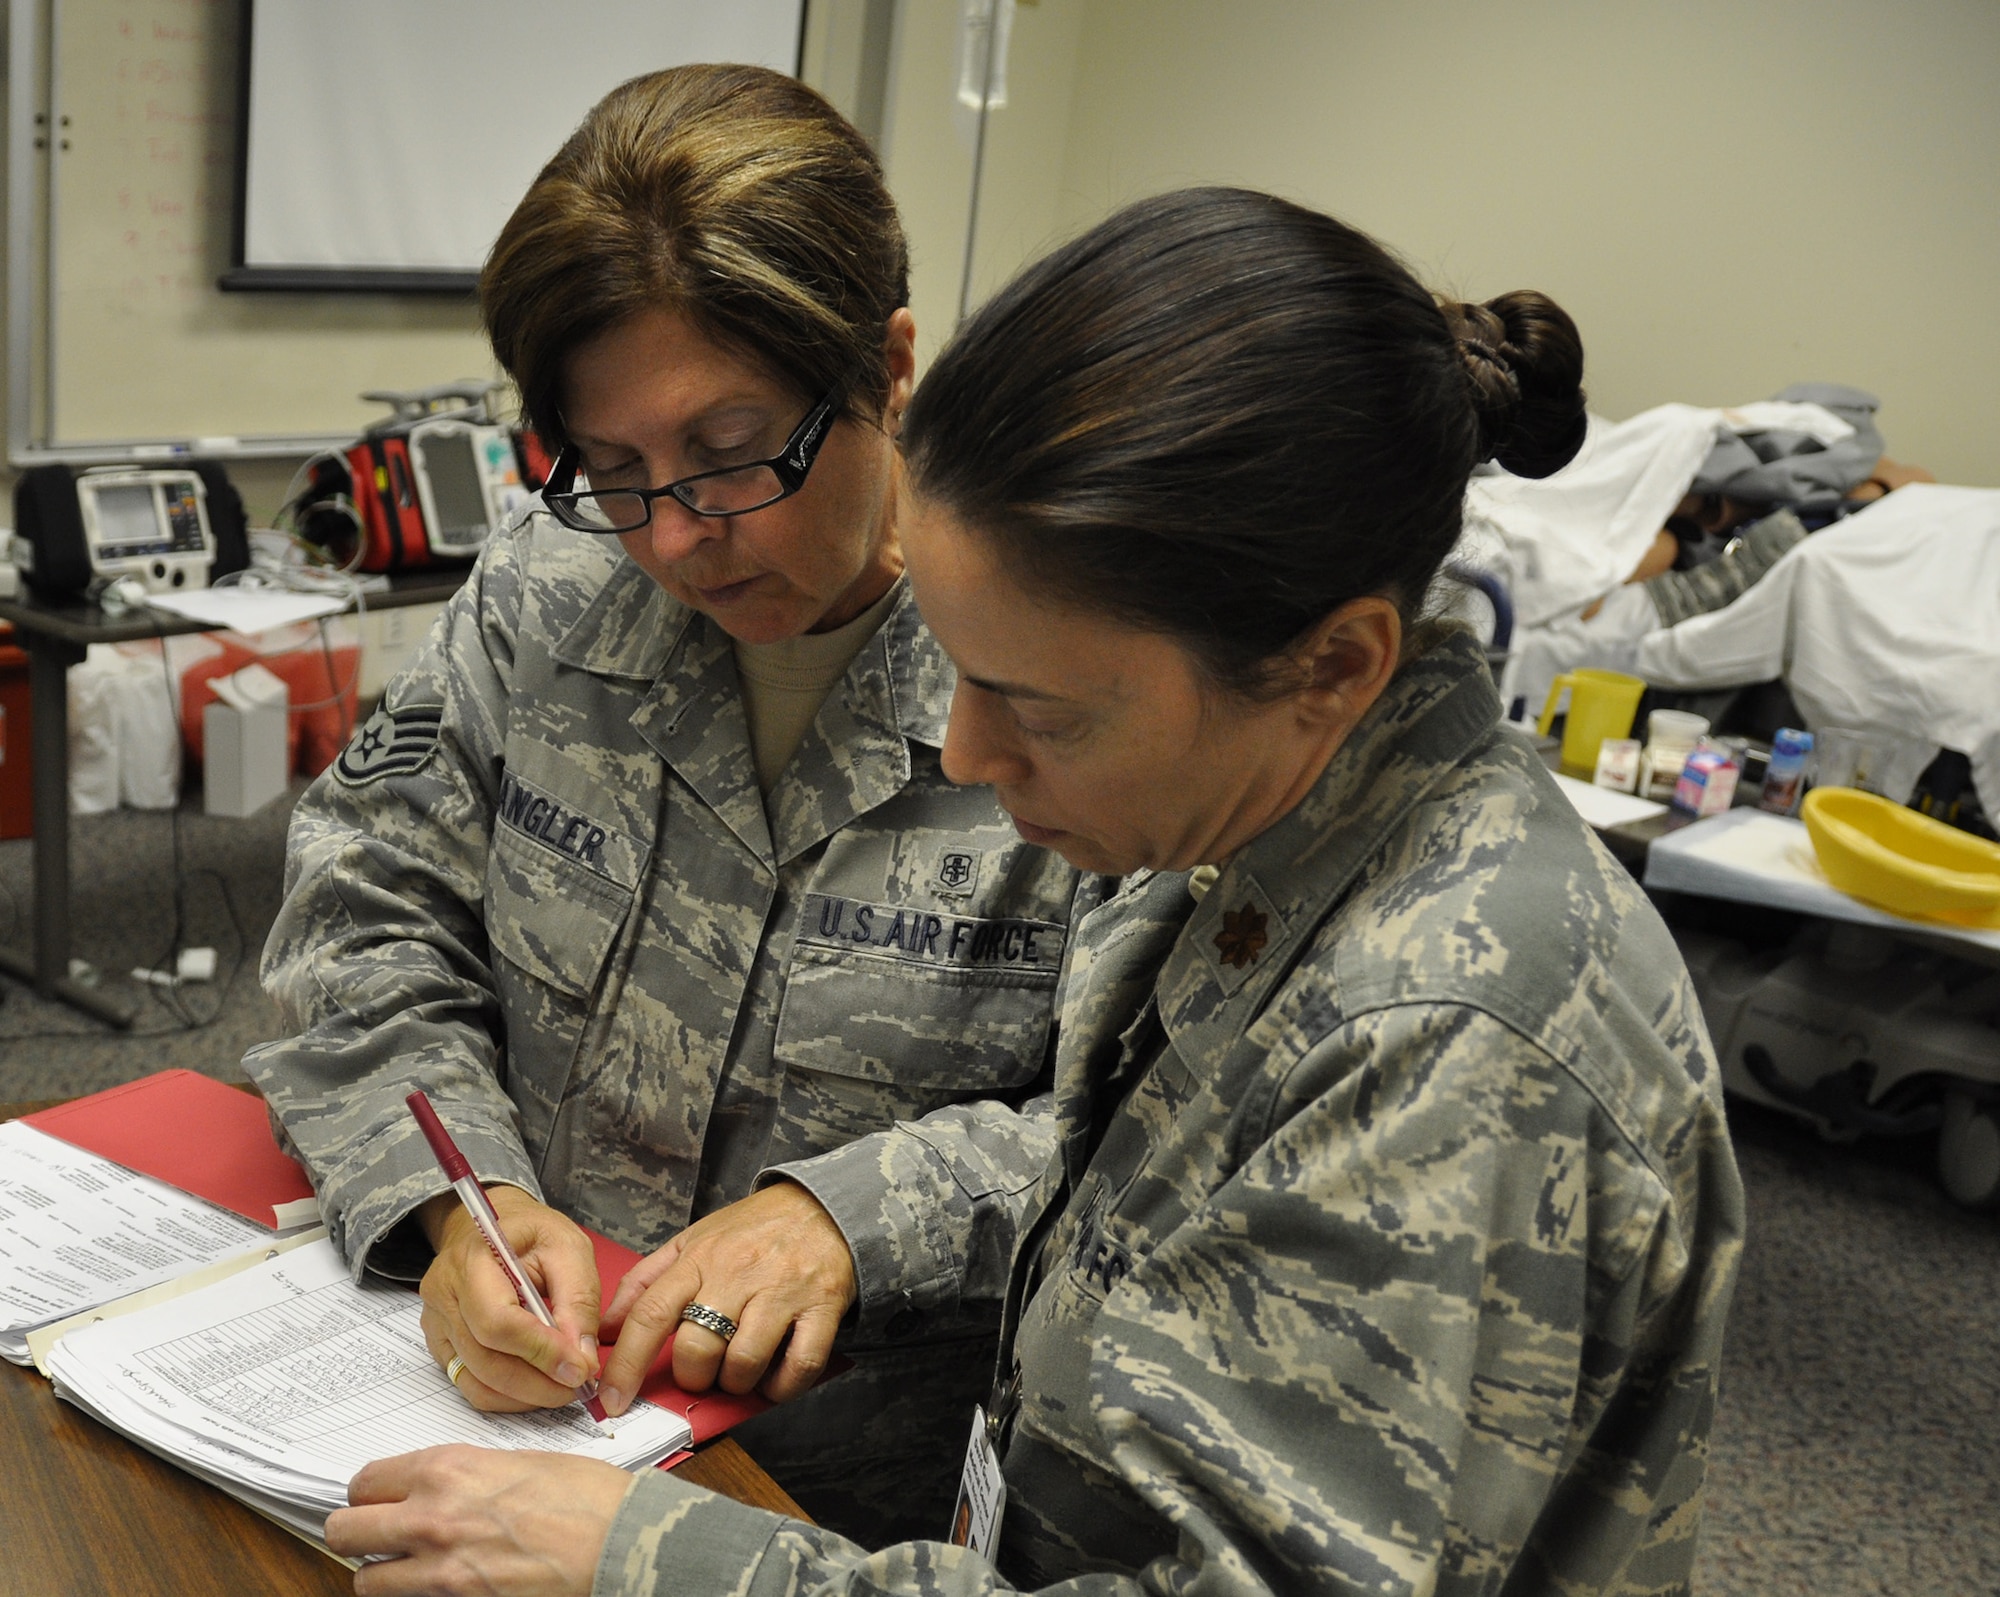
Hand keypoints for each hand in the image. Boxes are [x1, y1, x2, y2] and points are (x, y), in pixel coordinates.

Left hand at [328, 1445, 629, 1595]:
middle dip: (357, 1533)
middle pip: (345, 1529)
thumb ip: (471, 1474)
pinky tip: (440, 1586)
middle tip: (378, 1535)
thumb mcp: (522, 1462)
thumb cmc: (588, 1498)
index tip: (379, 1499)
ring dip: (383, 1573)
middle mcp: (431, 1515)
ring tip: (409, 1568)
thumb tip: (446, 1487)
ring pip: (365, 1579)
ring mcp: (440, 1569)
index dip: (371, 1492)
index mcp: (448, 1468)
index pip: (365, 1480)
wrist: (623, 1543)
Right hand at [417, 1187, 601, 1412]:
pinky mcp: (440, 1344)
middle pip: (486, 1358)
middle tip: (578, 1386)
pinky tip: (536, 1387)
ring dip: (525, 1395)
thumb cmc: (531, 1233)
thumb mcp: (568, 1246)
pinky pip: (469, 1384)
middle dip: (538, 1382)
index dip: (541, 1351)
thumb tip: (582, 1357)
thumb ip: (579, 1299)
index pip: (499, 1321)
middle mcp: (443, 1294)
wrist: (492, 1227)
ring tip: (562, 1388)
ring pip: (477, 1379)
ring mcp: (437, 1323)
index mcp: (472, 1260)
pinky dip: (507, 1396)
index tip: (580, 1369)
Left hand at [597, 1182, 855, 1413]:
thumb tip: (605, 1328)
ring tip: (740, 1371)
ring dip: (736, 1383)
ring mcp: (782, 1291)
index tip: (613, 1398)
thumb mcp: (693, 1241)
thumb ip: (646, 1281)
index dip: (627, 1364)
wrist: (824, 1206)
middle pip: (696, 1349)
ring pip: (744, 1363)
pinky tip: (774, 1379)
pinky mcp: (822, 1307)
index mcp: (699, 1259)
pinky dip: (782, 1387)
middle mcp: (737, 1273)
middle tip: (703, 1371)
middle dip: (693, 1377)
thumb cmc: (753, 1230)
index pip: (650, 1314)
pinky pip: (799, 1366)